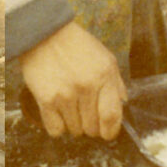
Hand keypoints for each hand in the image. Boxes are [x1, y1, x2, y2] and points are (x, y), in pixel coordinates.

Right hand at [20, 21, 127, 139]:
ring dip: (73, 123)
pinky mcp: (46, 100)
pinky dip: (57, 125)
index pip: (112, 117)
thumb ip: (116, 83)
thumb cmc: (76, 46)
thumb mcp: (105, 58)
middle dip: (91, 126)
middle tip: (85, 114)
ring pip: (74, 130)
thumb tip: (122, 105)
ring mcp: (65, 95)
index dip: (110, 131)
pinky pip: (56, 129)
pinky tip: (57, 112)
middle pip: (92, 128)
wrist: (44, 34)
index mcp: (104, 77)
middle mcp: (86, 88)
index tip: (107, 132)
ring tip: (69, 106)